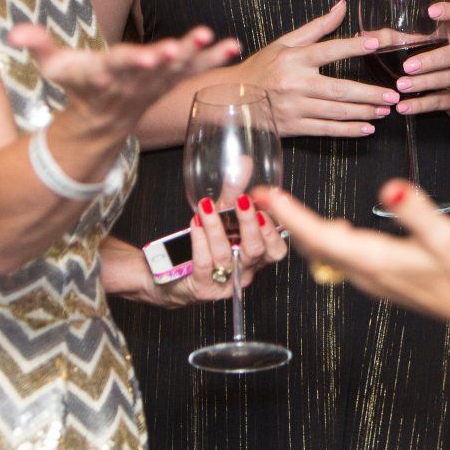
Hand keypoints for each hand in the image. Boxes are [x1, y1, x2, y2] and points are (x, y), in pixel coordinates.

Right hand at [10, 23, 240, 139]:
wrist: (101, 122)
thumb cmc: (77, 85)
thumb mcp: (53, 67)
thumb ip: (37, 46)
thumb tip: (14, 33)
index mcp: (105, 74)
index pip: (120, 65)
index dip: (136, 60)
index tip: (151, 56)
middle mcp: (134, 81)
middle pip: (156, 67)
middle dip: (174, 54)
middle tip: (193, 41)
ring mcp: (155, 83)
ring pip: (180, 68)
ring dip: (200, 55)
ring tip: (220, 41)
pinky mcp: (170, 81)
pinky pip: (193, 70)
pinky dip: (213, 59)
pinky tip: (235, 45)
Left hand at [155, 192, 289, 306]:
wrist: (174, 276)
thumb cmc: (206, 246)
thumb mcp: (223, 217)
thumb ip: (234, 192)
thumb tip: (243, 162)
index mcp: (256, 257)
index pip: (275, 249)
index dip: (272, 229)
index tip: (264, 207)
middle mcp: (244, 271)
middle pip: (254, 251)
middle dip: (248, 224)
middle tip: (242, 201)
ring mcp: (225, 282)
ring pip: (225, 254)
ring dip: (216, 227)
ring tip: (206, 206)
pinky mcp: (204, 287)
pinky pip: (203, 263)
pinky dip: (199, 240)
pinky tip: (196, 223)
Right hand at [233, 0, 398, 138]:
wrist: (231, 97)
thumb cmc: (263, 67)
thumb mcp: (285, 42)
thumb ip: (318, 27)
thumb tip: (343, 6)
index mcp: (293, 58)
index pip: (328, 50)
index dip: (353, 47)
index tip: (376, 44)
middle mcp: (294, 83)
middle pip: (338, 89)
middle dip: (368, 93)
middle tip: (392, 94)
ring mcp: (293, 108)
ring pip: (335, 112)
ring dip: (363, 112)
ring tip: (385, 109)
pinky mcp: (293, 127)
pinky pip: (326, 130)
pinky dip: (348, 130)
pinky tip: (367, 128)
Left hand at [254, 180, 449, 334]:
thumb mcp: (446, 235)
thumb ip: (417, 211)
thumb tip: (392, 187)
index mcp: (373, 258)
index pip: (318, 235)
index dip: (289, 215)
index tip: (264, 195)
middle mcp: (364, 272)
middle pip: (312, 247)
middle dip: (284, 221)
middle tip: (261, 197)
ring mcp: (371, 279)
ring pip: (324, 254)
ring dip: (302, 231)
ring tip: (285, 208)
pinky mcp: (381, 279)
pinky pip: (340, 259)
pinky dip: (325, 239)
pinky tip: (335, 228)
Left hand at [389, 0, 449, 123]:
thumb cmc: (444, 62)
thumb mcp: (429, 47)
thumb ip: (400, 40)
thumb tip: (365, 37)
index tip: (431, 10)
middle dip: (431, 59)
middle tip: (407, 66)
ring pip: (448, 79)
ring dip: (423, 83)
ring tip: (400, 86)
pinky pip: (440, 102)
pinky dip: (421, 105)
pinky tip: (404, 107)